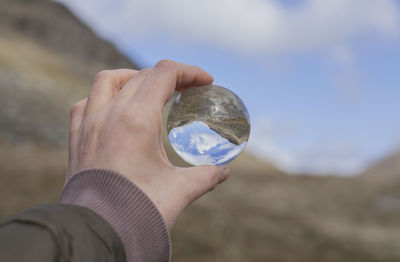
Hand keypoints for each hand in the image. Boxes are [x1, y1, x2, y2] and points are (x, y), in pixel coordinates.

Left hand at [67, 60, 230, 228]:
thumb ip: (206, 176)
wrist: (97, 233)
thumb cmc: (137, 211)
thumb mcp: (180, 191)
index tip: (206, 81)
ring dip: (131, 78)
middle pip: (141, 76)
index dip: (189, 72)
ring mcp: (88, 125)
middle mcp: (109, 114)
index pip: (164, 74)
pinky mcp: (76, 139)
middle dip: (169, 77)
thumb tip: (224, 172)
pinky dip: (102, 98)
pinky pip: (85, 104)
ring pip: (107, 82)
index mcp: (137, 120)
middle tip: (187, 90)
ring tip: (149, 89)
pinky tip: (113, 110)